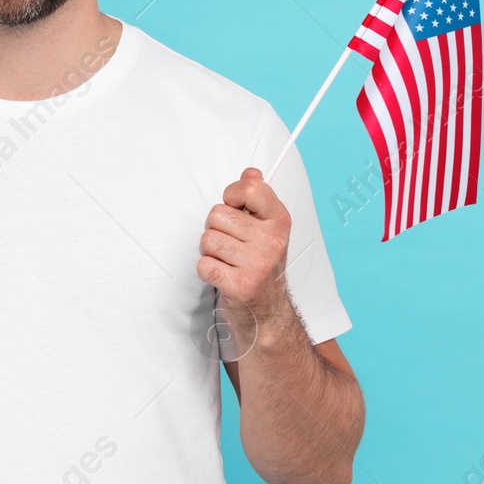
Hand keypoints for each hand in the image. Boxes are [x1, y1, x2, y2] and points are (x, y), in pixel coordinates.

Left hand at [197, 168, 292, 325]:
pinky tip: (222, 275)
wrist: (267, 311)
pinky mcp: (240, 286)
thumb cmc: (260, 263)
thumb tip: (251, 171)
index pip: (250, 188)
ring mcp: (257, 264)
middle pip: (217, 214)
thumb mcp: (266, 227)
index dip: (231, 195)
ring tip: (227, 261)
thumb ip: (257, 197)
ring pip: (207, 239)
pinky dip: (207, 271)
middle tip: (230, 245)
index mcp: (279, 221)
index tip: (234, 208)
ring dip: (210, 251)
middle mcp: (272, 241)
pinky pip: (204, 264)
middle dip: (216, 229)